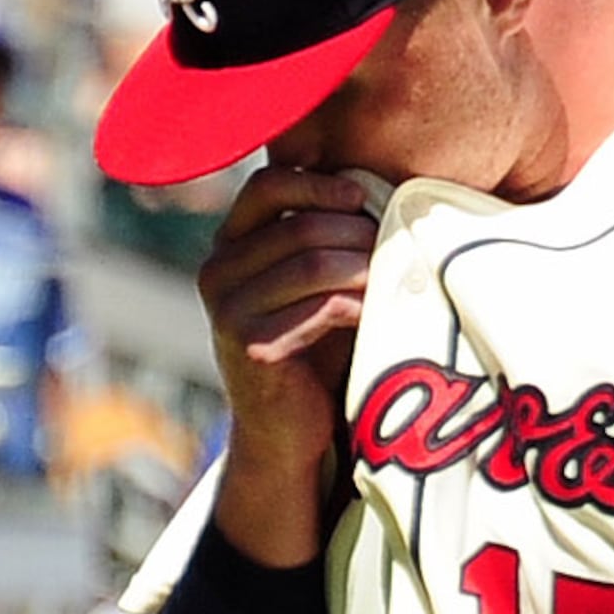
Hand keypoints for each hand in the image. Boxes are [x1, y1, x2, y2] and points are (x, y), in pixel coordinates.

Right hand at [196, 167, 379, 486]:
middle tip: (397, 245)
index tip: (359, 197)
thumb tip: (383, 190)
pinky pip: (319, 308)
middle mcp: (216, 271)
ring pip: (312, 264)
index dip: (317, 185)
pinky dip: (358, 303)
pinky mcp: (251, 346)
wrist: (287, 428)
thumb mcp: (312, 284)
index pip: (265, 186)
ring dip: (364, 266)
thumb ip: (324, 239)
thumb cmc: (312, 347)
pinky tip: (378, 310)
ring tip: (394, 275)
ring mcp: (228, 310)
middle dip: (357, 233)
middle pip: (300, 228)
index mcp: (229, 245)